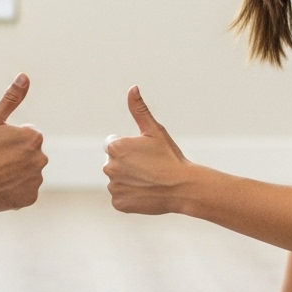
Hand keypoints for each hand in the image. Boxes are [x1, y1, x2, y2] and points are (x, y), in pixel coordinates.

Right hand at [0, 73, 46, 210]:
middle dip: (14, 156)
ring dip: (15, 173)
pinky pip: (24, 191)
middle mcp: (41, 159)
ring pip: (26, 173)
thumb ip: (11, 98)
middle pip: (28, 155)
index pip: (25, 136)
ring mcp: (36, 180)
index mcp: (34, 137)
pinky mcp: (30, 199)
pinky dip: (14, 190)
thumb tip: (24, 76)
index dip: (7, 140)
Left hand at [104, 86, 190, 213]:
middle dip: (128, 164)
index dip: (130, 148)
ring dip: (129, 180)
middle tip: (149, 168)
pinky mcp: (118, 203)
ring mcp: (113, 187)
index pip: (113, 145)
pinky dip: (130, 196)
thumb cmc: (170, 156)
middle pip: (114, 163)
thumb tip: (132, 88)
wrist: (183, 187)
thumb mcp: (155, 130)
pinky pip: (121, 197)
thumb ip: (139, 109)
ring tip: (149, 180)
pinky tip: (145, 192)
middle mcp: (108, 167)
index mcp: (114, 147)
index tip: (145, 154)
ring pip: (118, 180)